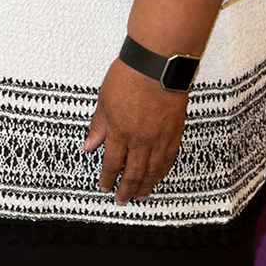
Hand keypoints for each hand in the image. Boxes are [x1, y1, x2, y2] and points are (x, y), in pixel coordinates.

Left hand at [84, 58, 189, 203]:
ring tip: (141, 196)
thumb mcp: (103, 100)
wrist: (158, 65)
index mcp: (120, 132)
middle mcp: (141, 139)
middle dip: (126, 189)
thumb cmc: (130, 76)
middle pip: (134, 173)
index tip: (104, 187)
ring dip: (146, 185)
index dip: (108, 178)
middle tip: (122, 200)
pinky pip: (169, 158)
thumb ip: (98, 126)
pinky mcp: (175, 132)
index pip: (112, 163)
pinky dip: (163, 171)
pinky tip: (159, 177)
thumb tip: (90, 144)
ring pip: (153, 170)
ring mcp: (160, 137)